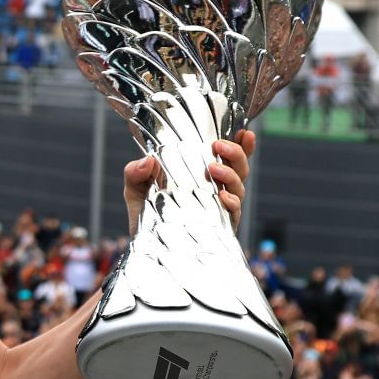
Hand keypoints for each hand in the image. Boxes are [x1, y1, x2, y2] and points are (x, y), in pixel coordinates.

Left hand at [121, 132, 254, 234]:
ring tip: (213, 168)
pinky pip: (234, 212)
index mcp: (203, 175)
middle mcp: (216, 189)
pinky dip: (232, 202)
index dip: (241, 145)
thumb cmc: (146, 214)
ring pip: (239, 186)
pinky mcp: (220, 227)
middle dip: (235, 153)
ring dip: (230, 174)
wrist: (145, 247)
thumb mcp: (136, 188)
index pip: (228, 157)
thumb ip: (135, 172)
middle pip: (239, 168)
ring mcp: (219, 208)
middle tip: (218, 145)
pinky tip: (222, 196)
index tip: (243, 132)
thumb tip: (147, 160)